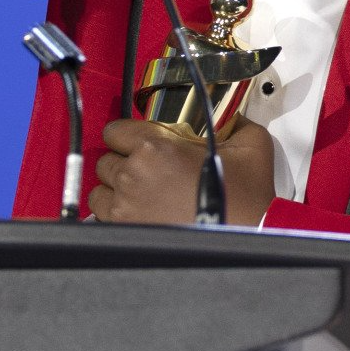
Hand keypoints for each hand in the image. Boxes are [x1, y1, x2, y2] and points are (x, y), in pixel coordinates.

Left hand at [89, 115, 277, 227]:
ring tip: (140, 193)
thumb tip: (228, 117)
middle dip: (123, 163)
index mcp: (155, 147)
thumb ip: (232, 122)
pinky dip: (116, 213)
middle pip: (106, 161)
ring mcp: (126, 205)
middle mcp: (134, 174)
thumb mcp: (249, 145)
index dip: (127, 136)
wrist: (249, 233)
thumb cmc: (244, 197)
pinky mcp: (127, 229)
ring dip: (115, 189)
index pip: (114, 131)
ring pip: (100, 190)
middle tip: (146, 171)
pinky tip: (138, 212)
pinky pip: (103, 216)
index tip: (136, 143)